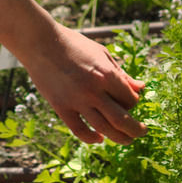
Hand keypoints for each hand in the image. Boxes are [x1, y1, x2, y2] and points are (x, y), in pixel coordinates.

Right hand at [24, 24, 145, 144]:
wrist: (40, 42)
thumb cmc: (73, 44)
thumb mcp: (102, 53)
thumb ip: (121, 73)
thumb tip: (141, 88)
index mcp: (106, 74)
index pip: (130, 99)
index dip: (134, 103)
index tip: (131, 102)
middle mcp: (94, 90)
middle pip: (122, 120)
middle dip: (136, 130)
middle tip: (142, 133)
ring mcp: (76, 101)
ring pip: (103, 129)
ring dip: (120, 138)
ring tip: (126, 140)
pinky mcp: (60, 107)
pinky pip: (79, 130)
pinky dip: (91, 138)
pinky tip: (99, 139)